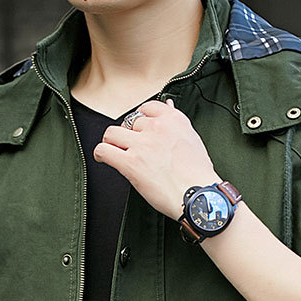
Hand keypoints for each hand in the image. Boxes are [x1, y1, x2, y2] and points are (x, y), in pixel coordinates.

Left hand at [92, 97, 218, 219]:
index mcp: (173, 120)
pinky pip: (104, 150)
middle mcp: (156, 128)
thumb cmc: (198, 175)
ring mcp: (142, 145)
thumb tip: (168, 104)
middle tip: (133, 150)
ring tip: (116, 153)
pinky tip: (104, 159)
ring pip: (112, 133)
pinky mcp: (131, 163)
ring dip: (112, 143)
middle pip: (129, 123)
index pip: (146, 108)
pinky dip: (101, 154)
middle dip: (129, 136)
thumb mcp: (192, 140)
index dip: (140, 121)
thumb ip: (176, 123)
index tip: (140, 132)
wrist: (199, 196)